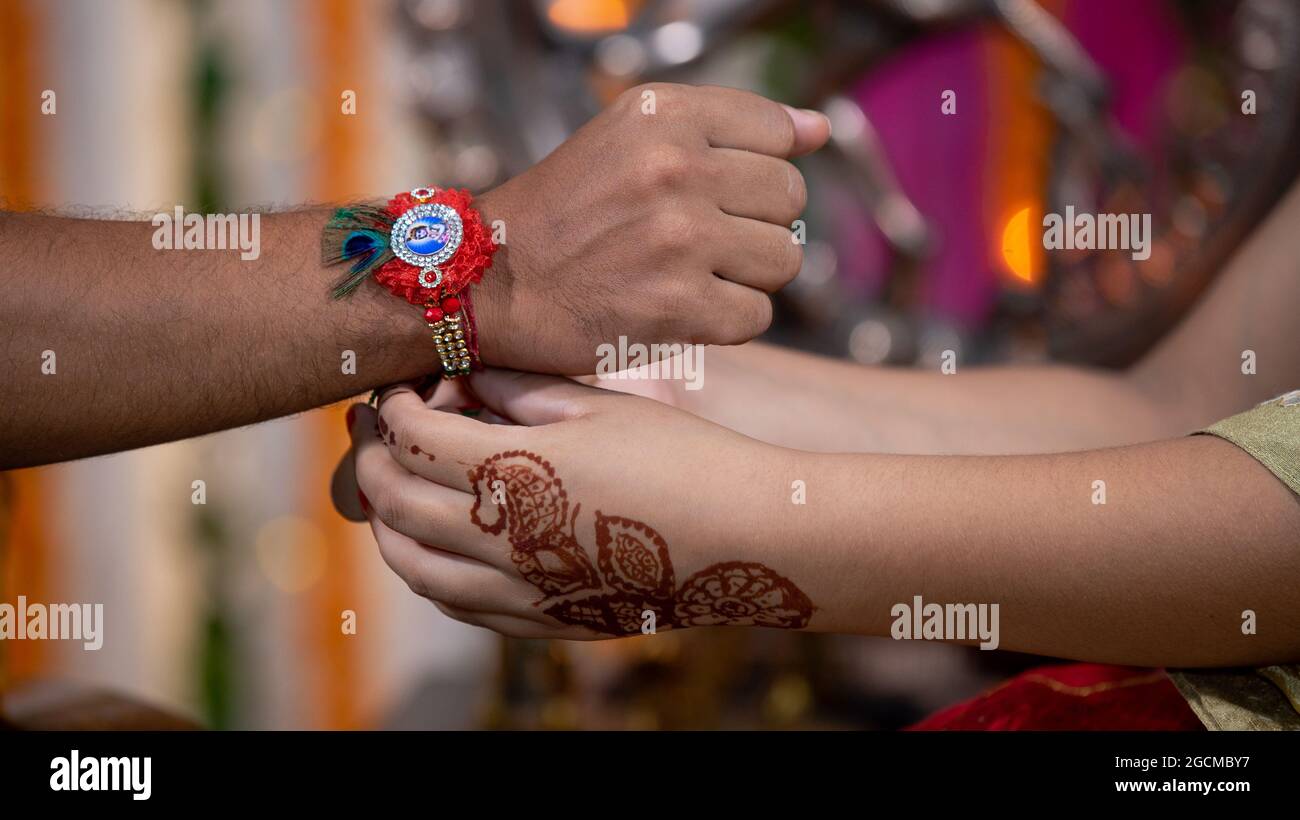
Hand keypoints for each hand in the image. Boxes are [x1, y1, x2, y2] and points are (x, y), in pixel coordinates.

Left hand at [337, 369, 818, 638]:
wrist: (749, 538)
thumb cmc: (683, 457)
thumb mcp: (599, 405)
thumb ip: (519, 389)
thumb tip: (464, 377)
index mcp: (514, 472)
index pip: (412, 440)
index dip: (392, 410)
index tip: (397, 390)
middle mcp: (502, 539)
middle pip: (394, 503)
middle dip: (371, 461)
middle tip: (373, 431)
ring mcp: (521, 589)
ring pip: (413, 566)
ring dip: (386, 523)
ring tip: (390, 490)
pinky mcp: (545, 620)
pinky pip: (458, 606)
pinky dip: (429, 572)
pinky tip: (438, 547)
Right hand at [471, 84, 829, 374]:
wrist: (488, 283)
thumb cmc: (565, 211)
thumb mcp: (630, 137)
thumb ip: (725, 126)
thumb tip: (820, 128)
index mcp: (664, 114)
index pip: (779, 134)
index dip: (756, 171)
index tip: (715, 193)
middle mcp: (675, 167)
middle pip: (789, 198)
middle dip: (754, 224)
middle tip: (700, 242)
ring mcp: (680, 239)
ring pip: (784, 259)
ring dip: (746, 276)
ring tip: (692, 276)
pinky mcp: (681, 306)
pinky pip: (757, 316)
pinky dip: (725, 322)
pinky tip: (681, 311)